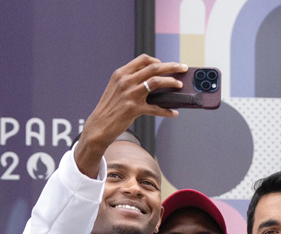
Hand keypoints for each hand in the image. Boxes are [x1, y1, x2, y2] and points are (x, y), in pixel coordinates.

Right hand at [74, 55, 187, 176]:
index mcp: (121, 73)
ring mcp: (130, 94)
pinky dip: (167, 111)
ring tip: (180, 85)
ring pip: (156, 82)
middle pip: (154, 68)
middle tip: (182, 68)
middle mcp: (126, 81)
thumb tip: (150, 79)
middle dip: (172, 66)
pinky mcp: (134, 109)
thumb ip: (129, 80)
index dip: (157, 60)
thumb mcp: (115, 88)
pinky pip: (156, 108)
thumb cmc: (109, 108)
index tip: (165, 64)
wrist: (99, 125)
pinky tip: (173, 113)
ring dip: (171, 82)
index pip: (143, 60)